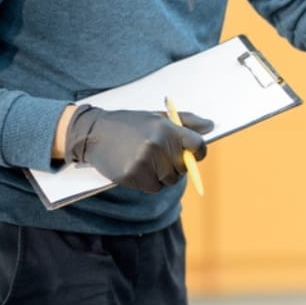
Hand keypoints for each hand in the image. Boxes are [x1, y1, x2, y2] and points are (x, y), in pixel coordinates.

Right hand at [63, 105, 212, 192]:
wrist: (93, 132)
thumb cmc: (130, 124)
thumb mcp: (157, 117)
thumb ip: (186, 122)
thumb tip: (211, 126)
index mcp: (166, 128)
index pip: (197, 144)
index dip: (199, 152)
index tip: (195, 155)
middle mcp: (157, 144)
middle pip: (183, 167)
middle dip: (177, 165)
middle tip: (162, 157)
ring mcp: (144, 161)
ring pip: (169, 180)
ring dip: (163, 176)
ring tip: (148, 162)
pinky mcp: (132, 175)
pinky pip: (154, 188)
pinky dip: (150, 183)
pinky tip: (138, 170)